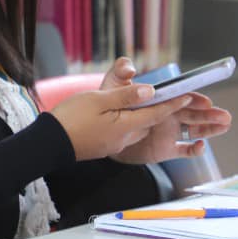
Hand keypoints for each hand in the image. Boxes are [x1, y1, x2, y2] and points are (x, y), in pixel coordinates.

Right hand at [48, 75, 194, 161]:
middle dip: (164, 112)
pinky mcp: (105, 147)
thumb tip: (149, 91)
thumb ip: (125, 96)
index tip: (189, 96)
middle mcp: (125, 138)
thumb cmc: (70, 119)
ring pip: (138, 128)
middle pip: (150, 122)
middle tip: (176, 100)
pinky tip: (126, 117)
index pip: (156, 113)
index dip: (173, 103)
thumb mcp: (98, 100)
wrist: (48, 143)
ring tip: (151, 105)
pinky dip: (132, 124)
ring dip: (148, 118)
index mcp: (126, 125)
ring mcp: (115, 144)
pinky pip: (125, 134)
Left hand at [92, 59, 233, 164]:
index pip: (183, 97)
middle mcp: (171, 115)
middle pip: (195, 114)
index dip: (195, 99)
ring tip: (225, 126)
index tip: (206, 102)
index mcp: (163, 99)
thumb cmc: (112, 104)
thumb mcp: (114, 85)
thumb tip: (130, 68)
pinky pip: (184, 151)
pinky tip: (201, 146)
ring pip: (196, 130)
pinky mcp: (166, 149)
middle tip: (225, 116)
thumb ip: (121, 71)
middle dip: (210, 115)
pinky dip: (195, 150)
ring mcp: (171, 132)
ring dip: (211, 129)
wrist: (105, 132)